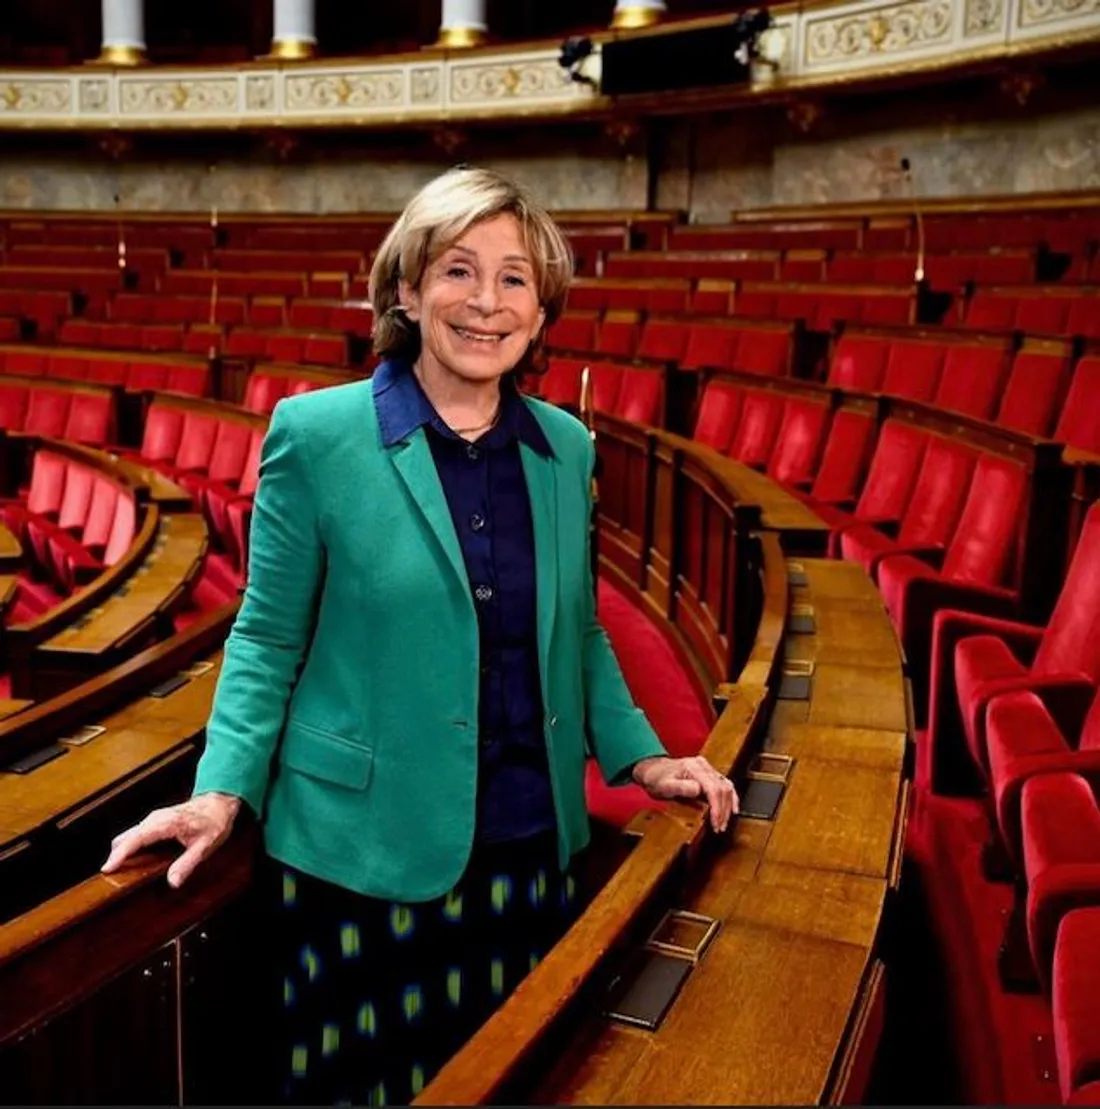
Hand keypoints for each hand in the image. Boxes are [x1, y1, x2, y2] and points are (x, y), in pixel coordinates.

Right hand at [101, 792, 240, 888]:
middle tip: (112, 879)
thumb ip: (188, 863)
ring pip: (128, 836)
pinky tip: (132, 862)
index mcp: (166, 824)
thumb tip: (173, 882)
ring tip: (119, 873)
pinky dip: (129, 848)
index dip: (120, 854)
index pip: (137, 838)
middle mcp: (155, 819)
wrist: (218, 802)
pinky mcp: (153, 822)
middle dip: (115, 856)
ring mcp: (153, 819)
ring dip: (121, 853)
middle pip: (125, 837)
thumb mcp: (206, 846)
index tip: (108, 868)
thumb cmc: (214, 822)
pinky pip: (135, 835)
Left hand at [632, 755, 738, 832]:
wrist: (652, 770)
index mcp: (693, 768)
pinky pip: (724, 785)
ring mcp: (707, 768)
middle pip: (722, 789)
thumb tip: (698, 790)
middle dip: (723, 810)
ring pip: (726, 787)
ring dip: (728, 806)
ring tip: (723, 823)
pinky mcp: (709, 774)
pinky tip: (732, 809)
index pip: (713, 789)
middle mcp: (703, 766)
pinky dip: (730, 798)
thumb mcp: (663, 786)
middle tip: (719, 827)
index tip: (715, 823)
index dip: (717, 808)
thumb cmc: (656, 778)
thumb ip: (680, 787)